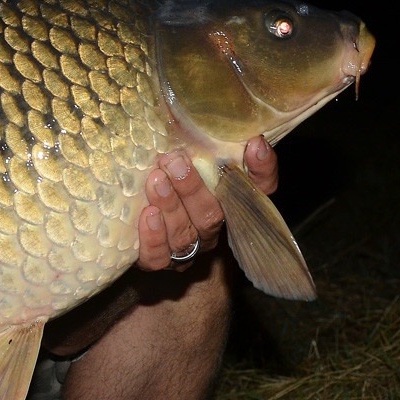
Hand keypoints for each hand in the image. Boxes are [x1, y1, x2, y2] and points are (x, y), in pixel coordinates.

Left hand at [136, 136, 277, 271]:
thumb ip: (218, 147)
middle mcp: (211, 229)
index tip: (254, 145)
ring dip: (171, 206)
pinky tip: (147, 214)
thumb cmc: (171, 181)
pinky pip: (158, 257)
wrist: (138, 221)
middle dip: (192, 188)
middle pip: (211, 215)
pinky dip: (153, 237)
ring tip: (156, 181)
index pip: (260, 187)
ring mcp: (186, 249)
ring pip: (184, 235)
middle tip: (174, 161)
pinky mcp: (157, 260)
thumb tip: (254, 139)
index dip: (261, 169)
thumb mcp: (194, 160)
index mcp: (230, 203)